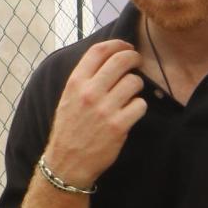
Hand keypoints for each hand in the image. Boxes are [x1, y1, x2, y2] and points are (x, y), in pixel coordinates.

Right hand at [43, 40, 145, 187]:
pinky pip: (140, 105)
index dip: (118, 44)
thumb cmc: (70, 128)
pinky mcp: (119, 125)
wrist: (67, 163)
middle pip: (121, 61)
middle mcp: (89, 92)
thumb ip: (86, 78)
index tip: (127, 46)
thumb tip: (109, 58)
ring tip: (131, 94)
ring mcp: (105, 109)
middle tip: (138, 62)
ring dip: (137, 86)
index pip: (99, 51)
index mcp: (75, 83)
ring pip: (134, 82)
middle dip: (134, 58)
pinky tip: (131, 112)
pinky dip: (139, 107)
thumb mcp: (69, 98)